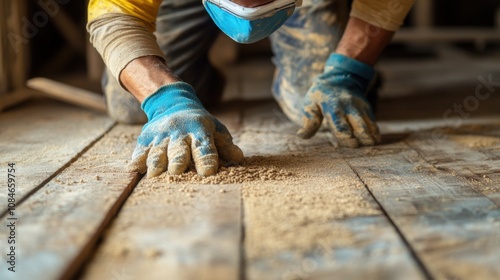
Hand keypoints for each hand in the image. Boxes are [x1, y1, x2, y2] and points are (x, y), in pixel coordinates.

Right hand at [129, 82, 243, 176]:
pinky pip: (140, 150)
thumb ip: (226, 146)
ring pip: (157, 151)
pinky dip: (137, 160)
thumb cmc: (201, 125)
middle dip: (177, 159)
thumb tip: (239, 158)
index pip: (204, 146)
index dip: (207, 158)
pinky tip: (134, 170)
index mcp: (199, 130)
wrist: (172, 103)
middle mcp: (179, 132)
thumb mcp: (216, 130)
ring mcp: (160, 136)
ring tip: (154, 175)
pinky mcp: (145, 139)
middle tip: (176, 171)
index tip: (208, 171)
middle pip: (178, 149)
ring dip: (156, 162)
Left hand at [297, 53, 379, 146]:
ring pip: (368, 123)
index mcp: (332, 108)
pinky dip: (375, 130)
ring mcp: (359, 106)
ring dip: (370, 136)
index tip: (352, 145)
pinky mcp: (366, 107)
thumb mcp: (310, 104)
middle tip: (361, 147)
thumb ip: (309, 121)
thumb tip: (301, 135)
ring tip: (371, 145)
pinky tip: (376, 140)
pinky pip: (373, 120)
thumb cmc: (321, 95)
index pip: (341, 126)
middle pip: (358, 125)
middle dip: (362, 138)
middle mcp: (348, 107)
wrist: (339, 77)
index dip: (347, 138)